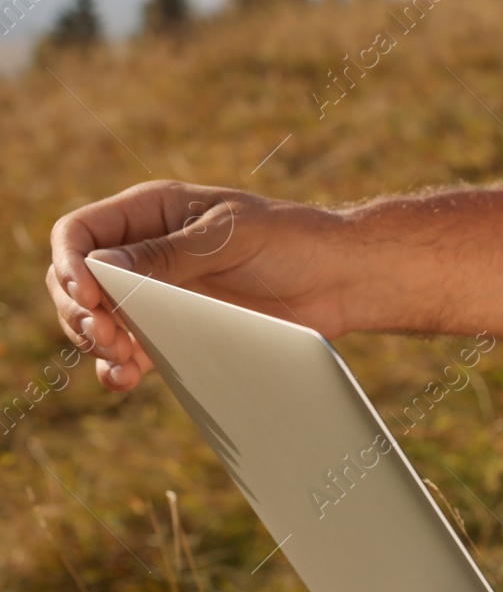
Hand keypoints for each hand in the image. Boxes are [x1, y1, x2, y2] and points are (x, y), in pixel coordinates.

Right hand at [47, 180, 355, 390]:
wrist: (343, 279)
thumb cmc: (294, 240)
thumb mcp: (231, 236)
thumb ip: (170, 253)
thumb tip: (102, 266)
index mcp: (152, 212)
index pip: (80, 233)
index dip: (70, 263)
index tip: (87, 293)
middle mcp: (147, 252)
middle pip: (78, 281)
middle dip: (79, 311)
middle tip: (105, 336)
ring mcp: (161, 294)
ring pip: (99, 321)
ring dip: (96, 344)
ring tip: (118, 361)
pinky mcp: (181, 330)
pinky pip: (135, 351)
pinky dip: (120, 367)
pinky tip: (124, 379)